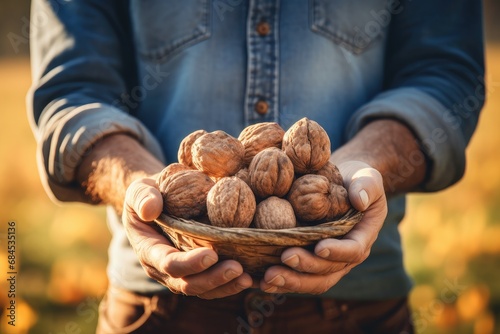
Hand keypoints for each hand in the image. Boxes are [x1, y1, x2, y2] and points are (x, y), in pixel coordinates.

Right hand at [122, 176, 252, 298]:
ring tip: (248, 279)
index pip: (169, 264)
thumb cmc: (149, 193)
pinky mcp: (198, 272)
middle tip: (237, 268)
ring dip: (226, 286)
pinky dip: (232, 284)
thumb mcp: (140, 190)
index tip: (211, 254)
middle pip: (189, 284)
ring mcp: (183, 273)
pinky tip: (252, 279)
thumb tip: (150, 210)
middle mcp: (164, 269)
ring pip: (204, 290)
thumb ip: (142, 197)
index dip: (190, 263)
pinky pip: (214, 285)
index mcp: (149, 251)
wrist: (157, 202)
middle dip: (213, 279)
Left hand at [260, 161, 386, 293]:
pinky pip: (294, 276)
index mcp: (361, 238)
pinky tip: (257, 281)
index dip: (338, 252)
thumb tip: (360, 200)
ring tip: (268, 277)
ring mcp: (325, 262)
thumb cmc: (356, 179)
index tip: (320, 247)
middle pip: (327, 271)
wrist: (341, 184)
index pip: (353, 251)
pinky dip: (278, 281)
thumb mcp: (367, 178)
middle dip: (306, 268)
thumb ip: (366, 187)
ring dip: (289, 281)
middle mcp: (343, 257)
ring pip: (310, 280)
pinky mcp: (307, 261)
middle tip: (286, 258)